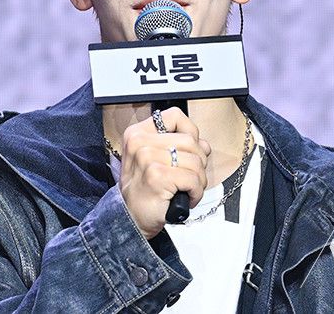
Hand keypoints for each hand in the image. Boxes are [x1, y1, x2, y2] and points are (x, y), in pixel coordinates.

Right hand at [118, 107, 211, 238]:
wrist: (130, 218)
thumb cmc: (144, 189)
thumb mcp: (155, 159)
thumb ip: (178, 146)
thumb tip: (203, 144)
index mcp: (138, 133)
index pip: (174, 116)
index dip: (190, 131)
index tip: (189, 149)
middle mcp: (139, 142)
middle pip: (190, 140)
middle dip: (198, 162)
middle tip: (189, 177)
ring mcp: (147, 158)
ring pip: (195, 161)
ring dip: (198, 180)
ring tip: (187, 189)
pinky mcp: (157, 176)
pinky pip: (193, 179)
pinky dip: (196, 192)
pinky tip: (186, 198)